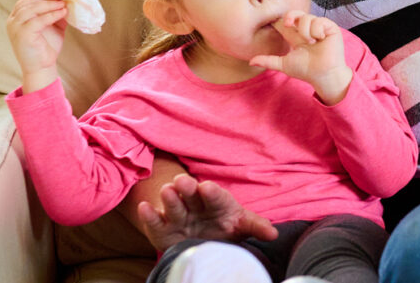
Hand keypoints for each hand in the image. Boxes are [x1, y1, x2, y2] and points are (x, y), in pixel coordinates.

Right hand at [5, 0, 67, 91]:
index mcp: (17, 17)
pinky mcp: (22, 35)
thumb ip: (56, 13)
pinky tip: (62, 13)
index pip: (27, 0)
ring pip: (31, 9)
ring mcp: (15, 27)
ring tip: (63, 4)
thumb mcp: (53, 25)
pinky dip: (50, 15)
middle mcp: (13, 20)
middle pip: (28, 2)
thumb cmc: (46, 46)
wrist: (42, 67)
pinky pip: (37, 21)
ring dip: (49, 5)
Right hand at [134, 174, 276, 252]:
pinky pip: (156, 221)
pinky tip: (145, 208)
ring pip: (173, 204)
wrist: (202, 238)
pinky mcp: (163, 229)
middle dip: (188, 187)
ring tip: (167, 190)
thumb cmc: (225, 226)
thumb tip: (274, 234)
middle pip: (191, 194)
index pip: (216, 195)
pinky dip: (149, 215)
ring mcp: (179, 215)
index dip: (212, 192)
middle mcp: (196, 205)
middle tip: (183, 181)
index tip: (208, 188)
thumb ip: (255, 227)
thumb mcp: (241, 225)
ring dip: (170, 198)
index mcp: (218, 202)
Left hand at [249, 11, 351, 103]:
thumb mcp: (284, 64)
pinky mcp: (330, 28)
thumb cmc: (306, 71)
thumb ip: (268, 61)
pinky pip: (319, 21)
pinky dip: (317, 30)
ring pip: (306, 17)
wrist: (323, 75)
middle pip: (295, 14)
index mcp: (296, 37)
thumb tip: (251, 61)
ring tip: (310, 42)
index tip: (272, 20)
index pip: (285, 24)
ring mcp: (319, 28)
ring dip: (305, 30)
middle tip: (287, 24)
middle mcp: (307, 30)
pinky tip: (320, 39)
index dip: (279, 20)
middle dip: (290, 16)